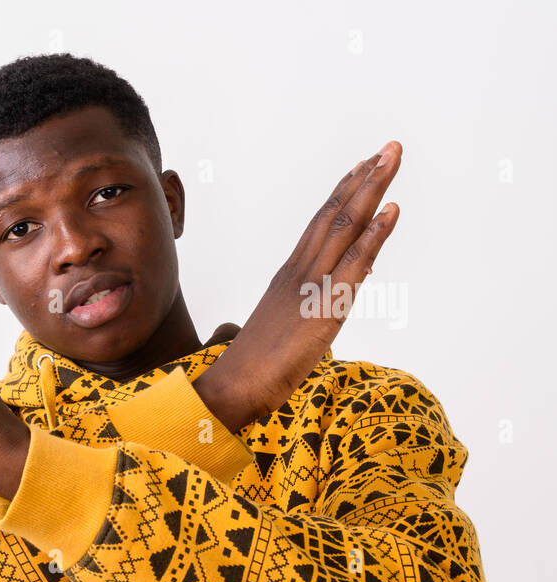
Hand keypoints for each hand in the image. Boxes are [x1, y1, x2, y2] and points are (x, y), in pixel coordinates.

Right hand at [196, 141, 402, 431]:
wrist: (235, 387)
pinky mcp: (325, 308)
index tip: (362, 167)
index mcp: (290, 277)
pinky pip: (354, 264)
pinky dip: (375, 235)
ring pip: (345, 227)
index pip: (321, 226)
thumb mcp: (280, 332)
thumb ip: (295, 314)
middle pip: (334, 215)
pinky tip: (392, 210)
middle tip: (388, 147)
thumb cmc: (252, 369)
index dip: (344, 194)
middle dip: (363, 179)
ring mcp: (312, 286)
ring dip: (371, 191)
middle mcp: (300, 272)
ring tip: (391, 159)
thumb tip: (312, 311)